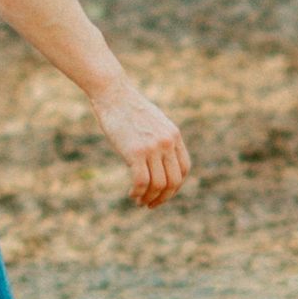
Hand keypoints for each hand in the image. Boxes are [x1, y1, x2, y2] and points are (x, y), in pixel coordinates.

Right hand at [88, 75, 189, 208]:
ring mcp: (153, 147)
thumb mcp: (154, 123)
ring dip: (150, 199)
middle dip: (164, 197)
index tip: (163, 193)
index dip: (175, 186)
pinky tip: (132, 195)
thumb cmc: (129, 109)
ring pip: (158, 185)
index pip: (184, 169)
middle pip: (174, 181)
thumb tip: (160, 163)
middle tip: (151, 204)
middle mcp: (167, 142)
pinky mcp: (136, 151)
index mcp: (174, 135)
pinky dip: (138, 193)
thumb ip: (161, 140)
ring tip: (140, 202)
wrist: (113, 94)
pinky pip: (142, 182)